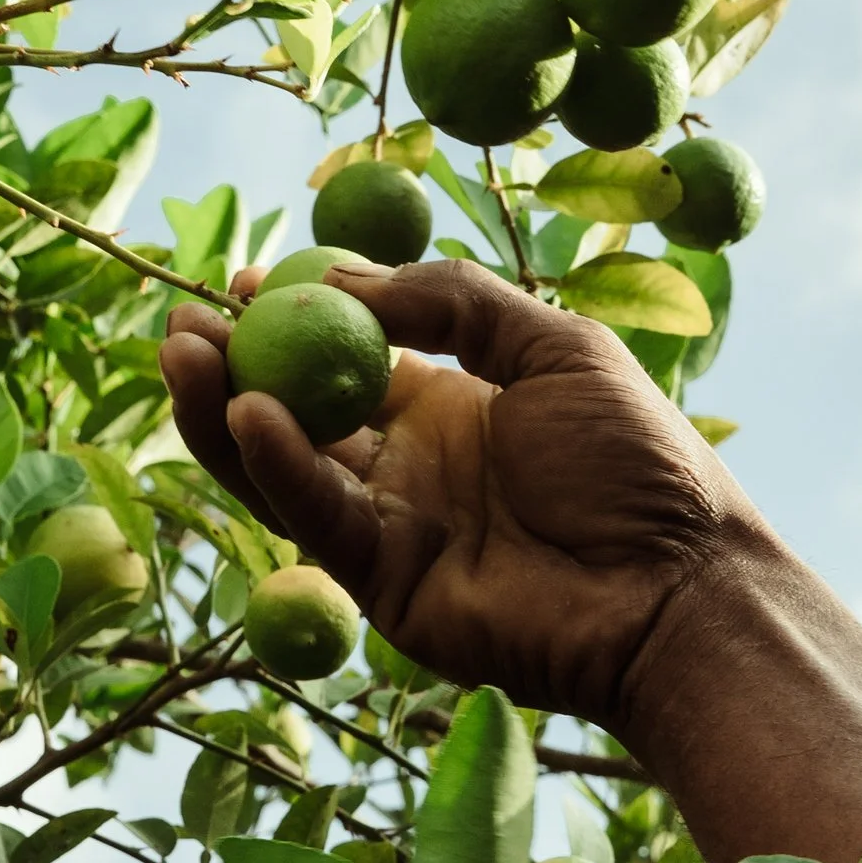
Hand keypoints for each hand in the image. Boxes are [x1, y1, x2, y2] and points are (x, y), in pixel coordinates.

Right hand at [159, 259, 767, 732]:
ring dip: (225, 413)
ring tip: (182, 354)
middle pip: (294, 413)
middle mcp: (405, 467)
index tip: (244, 280)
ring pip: (284, 467)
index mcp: (446, 408)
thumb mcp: (556, 346)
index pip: (343, 359)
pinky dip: (279, 467)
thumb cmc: (640, 463)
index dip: (291, 322)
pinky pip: (317, 518)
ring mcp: (390, 529)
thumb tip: (341, 277)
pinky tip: (249, 415)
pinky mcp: (384, 586)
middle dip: (231, 367)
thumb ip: (454, 305)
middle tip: (180, 322)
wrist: (680, 585)